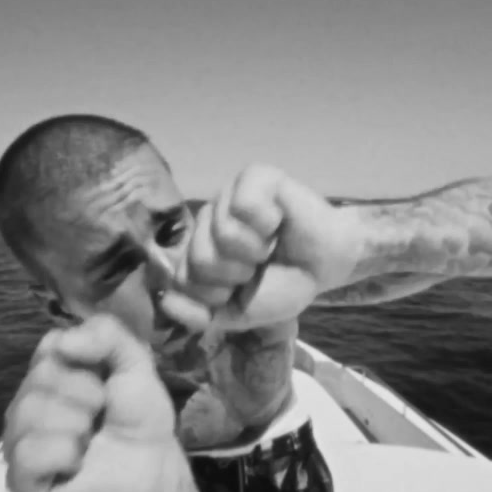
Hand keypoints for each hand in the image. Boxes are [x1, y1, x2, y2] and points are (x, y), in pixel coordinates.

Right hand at [2, 314, 185, 491]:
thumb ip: (106, 334)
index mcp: (49, 372)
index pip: (51, 346)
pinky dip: (61, 455)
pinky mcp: (20, 480)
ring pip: (30, 413)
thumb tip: (61, 342)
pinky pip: (26, 454)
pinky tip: (76, 464)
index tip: (107, 382)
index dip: (88, 364)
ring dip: (76, 428)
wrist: (154, 468)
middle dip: (87, 397)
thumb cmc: (140, 417)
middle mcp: (27, 402)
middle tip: (102, 417)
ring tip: (90, 441)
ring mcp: (19, 441)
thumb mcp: (135, 363)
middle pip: (41, 377)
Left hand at [160, 164, 358, 331]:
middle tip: (259, 266)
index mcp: (198, 251)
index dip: (216, 295)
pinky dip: (265, 222)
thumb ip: (199, 314)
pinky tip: (278, 221)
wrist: (326, 265)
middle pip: (199, 257)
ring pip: (220, 232)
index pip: (182, 279)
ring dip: (254, 250)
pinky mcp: (253, 178)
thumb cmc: (281, 285)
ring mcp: (227, 197)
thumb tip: (166, 302)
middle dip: (235, 274)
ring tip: (269, 245)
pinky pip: (243, 204)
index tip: (241, 289)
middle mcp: (207, 222)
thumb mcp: (237, 313)